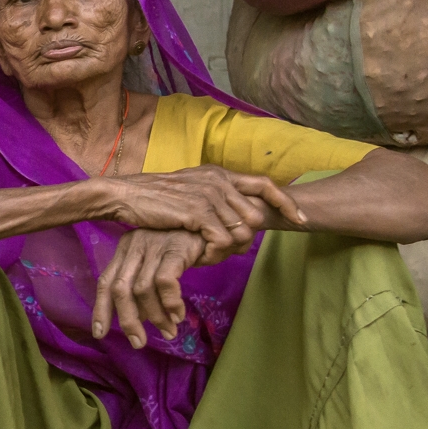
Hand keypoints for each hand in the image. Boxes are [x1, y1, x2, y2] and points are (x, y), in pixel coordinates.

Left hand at [93, 228, 207, 348]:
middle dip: (128, 320)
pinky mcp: (175, 247)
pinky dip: (170, 303)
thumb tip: (137, 319)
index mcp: (126, 248)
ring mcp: (154, 244)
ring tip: (169, 331)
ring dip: (156, 317)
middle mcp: (135, 244)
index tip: (100, 333)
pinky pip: (165, 282)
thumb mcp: (158, 265)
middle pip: (120, 288)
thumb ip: (144, 287)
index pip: (105, 281)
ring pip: (142, 289)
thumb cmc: (187, 250)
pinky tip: (178, 315)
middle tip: (139, 342)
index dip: (101, 309)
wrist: (216, 229)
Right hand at [94, 167, 301, 265]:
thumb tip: (238, 216)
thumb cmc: (155, 198)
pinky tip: (197, 255)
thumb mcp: (191, 190)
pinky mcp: (197, 211)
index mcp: (219, 173)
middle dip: (246, 240)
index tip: (301, 220)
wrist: (125, 195)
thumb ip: (215, 196)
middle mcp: (218, 180)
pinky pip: (222, 240)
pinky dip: (213, 253)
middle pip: (255, 216)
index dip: (286, 202)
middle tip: (226, 252)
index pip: (265, 184)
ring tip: (206, 254)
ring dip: (227, 250)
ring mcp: (209, 195)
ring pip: (241, 232)